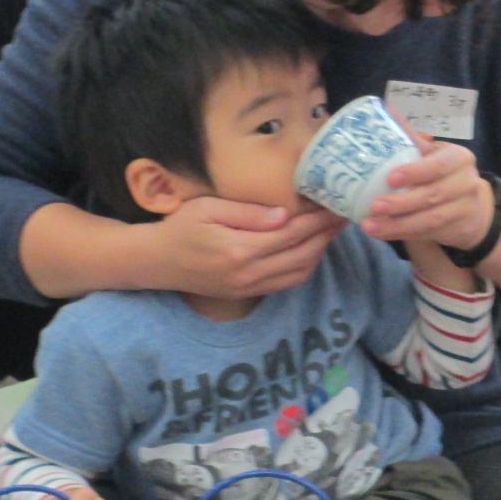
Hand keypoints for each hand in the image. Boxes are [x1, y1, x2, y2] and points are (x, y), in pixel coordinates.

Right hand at [148, 197, 343, 299]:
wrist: (156, 263)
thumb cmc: (179, 228)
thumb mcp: (208, 209)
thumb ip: (248, 213)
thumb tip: (285, 215)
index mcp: (240, 250)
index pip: (291, 233)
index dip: (318, 220)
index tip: (336, 206)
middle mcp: (248, 273)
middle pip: (302, 254)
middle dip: (326, 235)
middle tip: (344, 216)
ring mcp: (249, 287)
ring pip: (299, 272)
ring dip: (320, 251)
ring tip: (332, 230)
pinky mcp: (248, 294)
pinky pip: (286, 283)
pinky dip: (305, 266)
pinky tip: (312, 249)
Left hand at [363, 112, 494, 250]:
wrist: (477, 209)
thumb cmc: (446, 175)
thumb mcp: (435, 154)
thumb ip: (411, 137)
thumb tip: (384, 109)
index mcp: (459, 159)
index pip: (439, 165)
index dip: (416, 172)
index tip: (390, 177)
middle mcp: (466, 183)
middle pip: (433, 195)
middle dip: (401, 203)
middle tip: (374, 206)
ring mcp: (463, 209)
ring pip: (429, 220)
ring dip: (397, 224)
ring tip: (370, 226)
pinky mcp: (456, 230)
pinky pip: (426, 234)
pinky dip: (401, 234)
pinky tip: (381, 232)